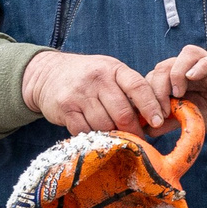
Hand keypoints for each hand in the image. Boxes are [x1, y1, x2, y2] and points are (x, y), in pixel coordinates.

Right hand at [22, 49, 170, 134]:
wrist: (48, 73)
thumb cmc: (88, 77)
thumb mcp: (110, 73)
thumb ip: (130, 90)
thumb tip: (155, 119)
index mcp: (113, 68)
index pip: (138, 87)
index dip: (151, 106)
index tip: (158, 121)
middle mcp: (97, 78)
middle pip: (122, 113)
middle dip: (133, 130)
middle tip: (137, 139)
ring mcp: (80, 93)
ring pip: (105, 125)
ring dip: (112, 134)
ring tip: (114, 134)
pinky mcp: (65, 108)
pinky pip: (85, 130)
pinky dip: (93, 136)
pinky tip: (95, 133)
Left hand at [149, 45, 206, 133]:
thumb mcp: (190, 120)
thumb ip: (169, 122)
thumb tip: (145, 130)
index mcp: (178, 80)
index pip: (153, 78)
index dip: (147, 96)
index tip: (149, 118)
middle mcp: (190, 69)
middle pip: (164, 65)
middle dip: (157, 88)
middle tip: (161, 111)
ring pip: (185, 55)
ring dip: (175, 74)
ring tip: (177, 94)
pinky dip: (201, 65)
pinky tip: (193, 77)